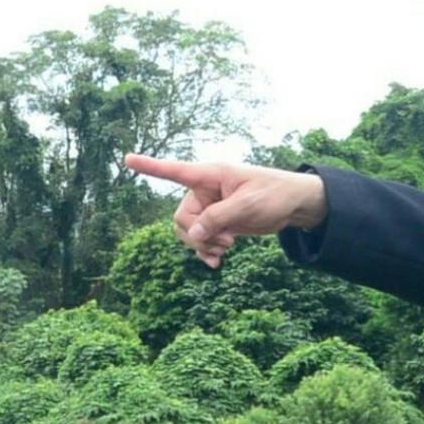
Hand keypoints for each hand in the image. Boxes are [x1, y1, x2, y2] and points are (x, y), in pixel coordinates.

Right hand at [124, 154, 326, 267]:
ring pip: (188, 232)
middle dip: (198, 235)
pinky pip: (201, 240)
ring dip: (203, 245)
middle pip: (181, 217)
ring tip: (227, 248)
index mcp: (211, 175)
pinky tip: (216, 263)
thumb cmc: (275, 194)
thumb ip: (219, 217)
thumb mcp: (248, 204)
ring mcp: (211, 208)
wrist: (295, 205)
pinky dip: (206, 252)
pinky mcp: (219, 223)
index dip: (151, 166)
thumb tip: (193, 234)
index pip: (175, 170)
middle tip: (226, 242)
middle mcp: (205, 191)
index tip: (127, 159)